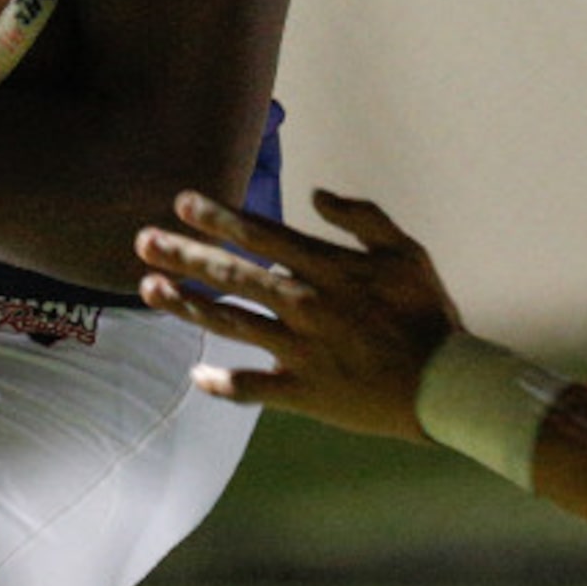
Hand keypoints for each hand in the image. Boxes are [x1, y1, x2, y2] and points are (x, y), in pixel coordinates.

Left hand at [135, 188, 459, 443]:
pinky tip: (194, 375)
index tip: (182, 202)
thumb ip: (362, 216)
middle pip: (233, 276)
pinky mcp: (302, 392)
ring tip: (148, 290)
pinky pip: (253, 389)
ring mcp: (300, 351)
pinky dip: (222, 384)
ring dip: (186, 306)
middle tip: (143, 241)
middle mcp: (305, 306)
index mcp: (328, 269)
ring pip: (231, 325)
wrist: (444, 386)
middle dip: (184, 256)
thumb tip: (316, 194)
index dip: (219, 217)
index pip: (261, 236)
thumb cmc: (428, 313)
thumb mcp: (406, 251)